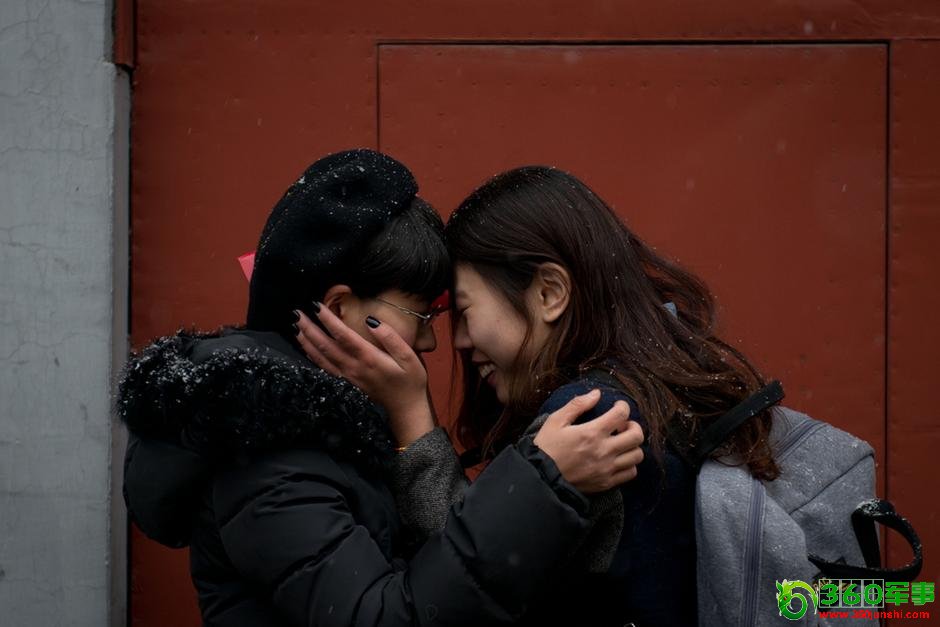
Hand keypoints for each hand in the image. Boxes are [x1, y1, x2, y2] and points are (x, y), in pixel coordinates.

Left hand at [294, 305, 434, 445]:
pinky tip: (306, 347)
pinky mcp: (345, 382)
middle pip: (325, 345)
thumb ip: (391, 337)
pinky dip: (312, 356)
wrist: (406, 408)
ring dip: (306, 341)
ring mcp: (347, 376)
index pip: (343, 335)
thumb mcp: (409, 357)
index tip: (316, 305)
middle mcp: (353, 367)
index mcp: (368, 357)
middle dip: (309, 328)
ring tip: (295, 326)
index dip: (328, 319)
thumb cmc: (410, 380)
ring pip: (321, 357)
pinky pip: (324, 368)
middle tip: (296, 313)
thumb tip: (371, 321)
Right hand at [533, 389, 643, 492]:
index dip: (623, 406)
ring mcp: (607, 469)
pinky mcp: (606, 483)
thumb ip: (577, 405)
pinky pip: (630, 473)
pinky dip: (629, 464)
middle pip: (637, 436)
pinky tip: (618, 459)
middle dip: (634, 426)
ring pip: (637, 455)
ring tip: (621, 443)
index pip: (621, 414)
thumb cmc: (546, 448)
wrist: (540, 479)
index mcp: (591, 433)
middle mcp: (603, 451)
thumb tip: (596, 394)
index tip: (618, 406)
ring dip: (633, 446)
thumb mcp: (555, 421)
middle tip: (622, 425)